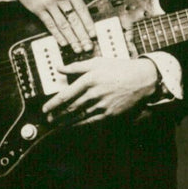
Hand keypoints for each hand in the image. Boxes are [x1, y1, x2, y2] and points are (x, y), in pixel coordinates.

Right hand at [13, 0, 94, 53]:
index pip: (81, 8)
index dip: (88, 22)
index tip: (93, 33)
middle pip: (74, 19)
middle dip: (82, 34)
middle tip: (89, 46)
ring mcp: (48, 4)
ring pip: (63, 25)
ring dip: (72, 38)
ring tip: (79, 48)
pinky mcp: (38, 9)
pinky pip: (50, 25)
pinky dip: (57, 35)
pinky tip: (64, 43)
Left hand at [42, 57, 157, 125]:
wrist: (142, 79)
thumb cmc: (119, 68)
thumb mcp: (97, 62)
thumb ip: (76, 66)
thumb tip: (59, 68)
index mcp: (89, 79)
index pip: (66, 95)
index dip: (53, 104)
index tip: (45, 109)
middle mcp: (94, 93)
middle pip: (70, 108)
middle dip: (57, 116)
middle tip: (48, 120)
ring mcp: (102, 105)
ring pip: (79, 117)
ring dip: (66, 122)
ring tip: (57, 125)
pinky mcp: (110, 113)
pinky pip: (91, 121)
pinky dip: (80, 125)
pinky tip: (73, 126)